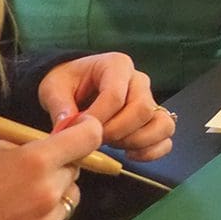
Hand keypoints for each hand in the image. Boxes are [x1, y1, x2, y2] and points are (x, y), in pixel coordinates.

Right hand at [0, 117, 103, 219]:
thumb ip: (25, 146)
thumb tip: (50, 145)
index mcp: (37, 161)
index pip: (88, 139)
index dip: (86, 131)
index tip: (81, 131)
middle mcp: (49, 193)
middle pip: (75, 173)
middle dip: (60, 168)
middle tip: (32, 173)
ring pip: (68, 202)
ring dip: (54, 197)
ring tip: (22, 201)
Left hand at [39, 53, 173, 160]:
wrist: (75, 84)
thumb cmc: (66, 83)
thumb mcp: (54, 88)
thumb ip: (60, 106)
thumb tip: (67, 127)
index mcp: (116, 65)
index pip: (116, 95)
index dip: (99, 118)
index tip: (81, 130)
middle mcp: (139, 80)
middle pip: (143, 109)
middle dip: (118, 131)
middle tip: (96, 139)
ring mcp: (151, 100)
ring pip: (162, 124)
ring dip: (137, 141)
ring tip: (114, 145)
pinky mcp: (155, 119)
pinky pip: (166, 139)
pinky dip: (152, 151)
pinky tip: (130, 154)